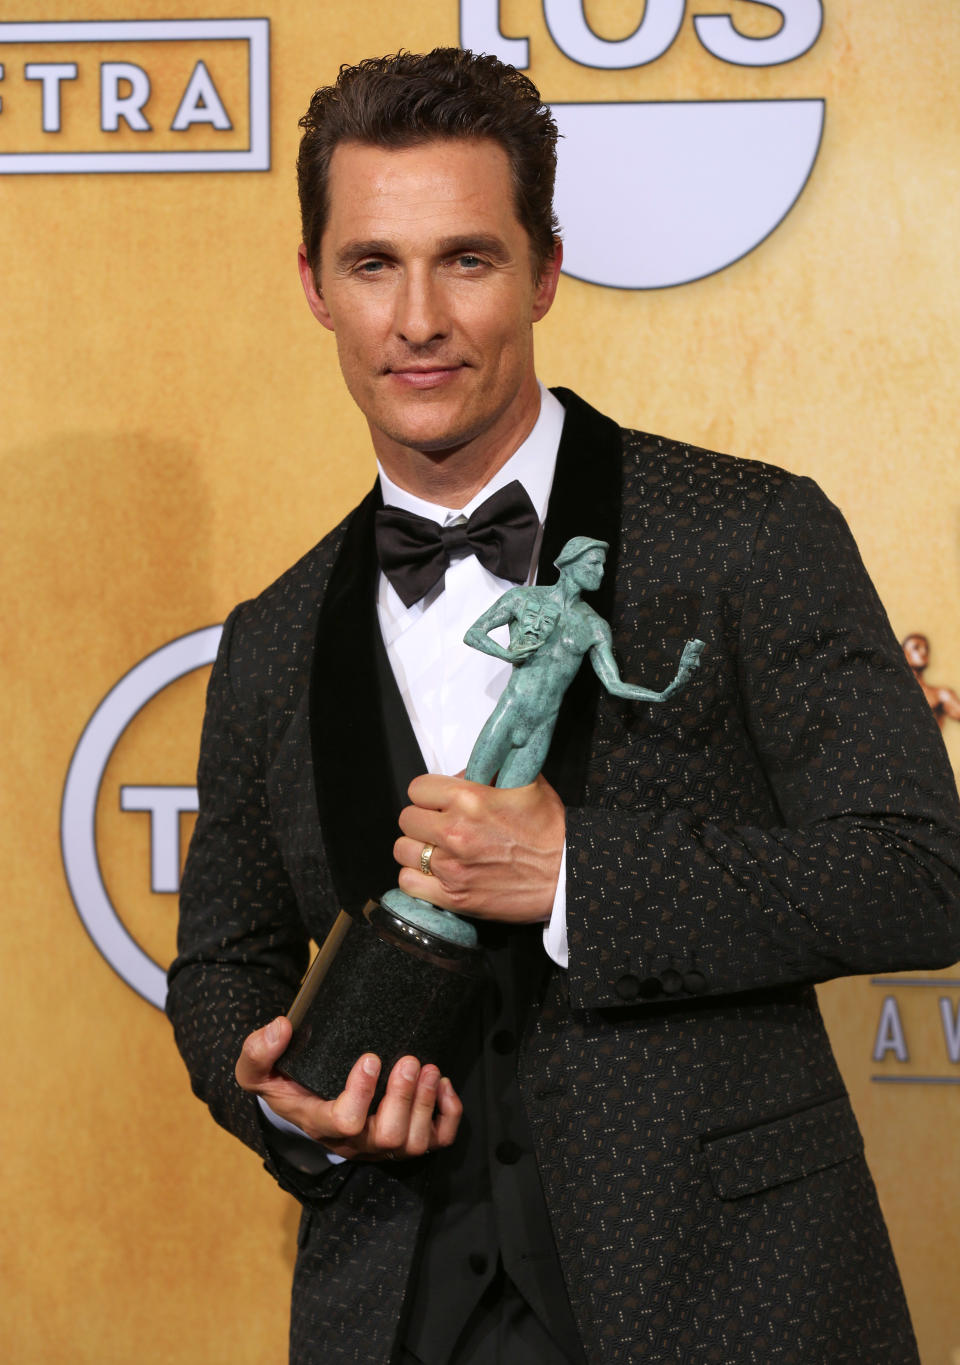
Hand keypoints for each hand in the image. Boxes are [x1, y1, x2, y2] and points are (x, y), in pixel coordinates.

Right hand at [236, 1017, 461, 1160]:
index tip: (370, 1058)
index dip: (360, 1094)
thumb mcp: (257, 1070)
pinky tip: (444, 1085)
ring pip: (414, 1143)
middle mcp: (355, 1141)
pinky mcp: (406, 1138)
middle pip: (387, 1137)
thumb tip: (279, 1028)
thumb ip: (258, 1052)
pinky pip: (437, 1140)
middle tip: (409, 1061)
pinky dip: (448, 1115)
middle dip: (403, 1098)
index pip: (344, 1122)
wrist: (301, 1101)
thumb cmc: (284, 1082)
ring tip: (429, 1069)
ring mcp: (382, 1143)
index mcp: (320, 1123)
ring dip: (426, 1104)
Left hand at [394, 772, 564, 921]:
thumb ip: (492, 770)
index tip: (439, 802)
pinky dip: (417, 878)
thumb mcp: (527, 782)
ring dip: (417, 848)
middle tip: (440, 825)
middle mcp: (454, 832)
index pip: (417, 788)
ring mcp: (451, 867)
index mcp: (469, 798)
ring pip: (403, 850)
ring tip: (436, 850)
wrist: (567, 876)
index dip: (429, 794)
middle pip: (407, 819)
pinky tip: (434, 873)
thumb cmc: (550, 831)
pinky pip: (408, 883)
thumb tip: (468, 769)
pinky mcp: (453, 897)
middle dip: (423, 819)